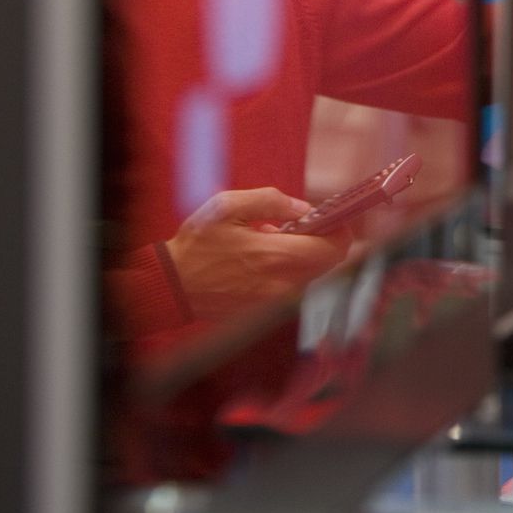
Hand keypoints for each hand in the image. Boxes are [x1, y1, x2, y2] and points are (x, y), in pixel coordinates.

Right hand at [164, 186, 353, 321]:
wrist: (172, 287)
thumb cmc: (197, 245)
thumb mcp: (227, 207)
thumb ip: (271, 201)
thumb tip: (303, 208)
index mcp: (275, 256)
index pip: (335, 248)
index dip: (341, 230)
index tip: (334, 218)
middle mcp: (282, 284)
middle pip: (329, 263)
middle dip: (324, 241)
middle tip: (305, 225)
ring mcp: (275, 302)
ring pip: (313, 276)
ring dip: (306, 256)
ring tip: (276, 240)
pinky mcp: (266, 312)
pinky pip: (294, 288)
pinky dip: (290, 271)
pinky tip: (266, 259)